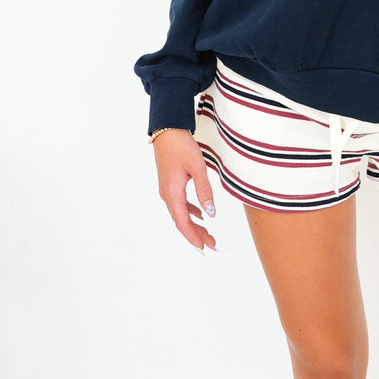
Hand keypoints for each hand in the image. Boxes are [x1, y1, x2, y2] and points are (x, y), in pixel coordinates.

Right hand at [151, 129, 217, 251]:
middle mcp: (167, 195)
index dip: (194, 237)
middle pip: (182, 221)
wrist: (167, 130)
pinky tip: (199, 214)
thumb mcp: (197, 167)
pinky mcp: (169, 183)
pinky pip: (179, 204)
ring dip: (193, 225)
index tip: (205, 247)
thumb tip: (211, 212)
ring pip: (180, 214)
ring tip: (208, 233)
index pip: (183, 223)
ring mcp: (166, 190)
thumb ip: (204, 191)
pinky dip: (189, 212)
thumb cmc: (181, 146)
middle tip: (212, 244)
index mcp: (173, 193)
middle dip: (196, 234)